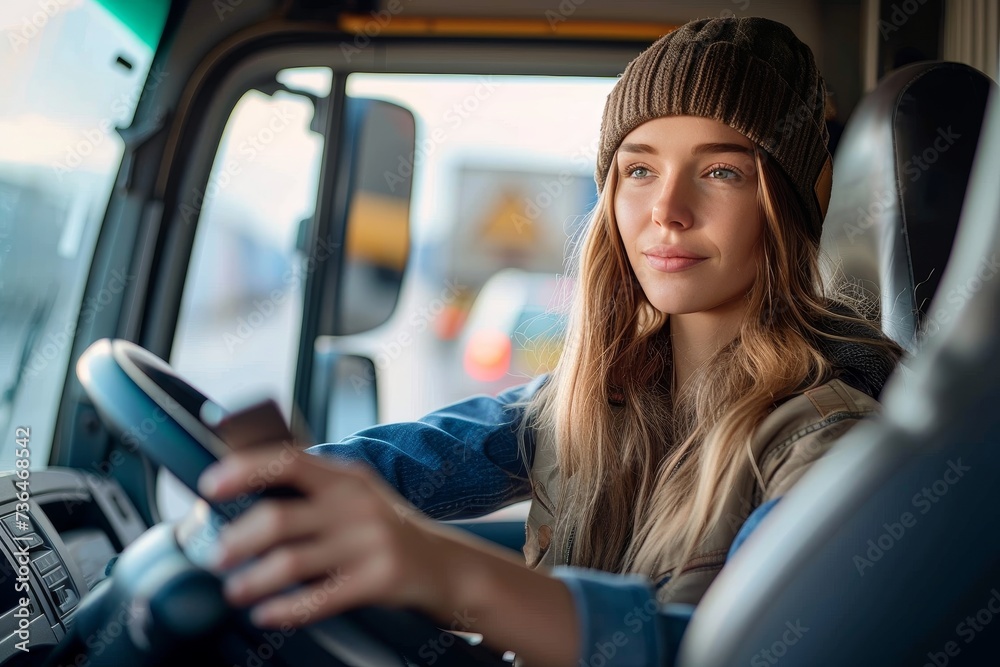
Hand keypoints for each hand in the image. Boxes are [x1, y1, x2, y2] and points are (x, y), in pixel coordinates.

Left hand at [197, 446, 455, 627]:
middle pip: (279, 518)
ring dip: (253, 580)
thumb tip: (242, 492)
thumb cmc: (386, 530)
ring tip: (234, 591)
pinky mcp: (379, 579)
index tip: (211, 485)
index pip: (288, 460)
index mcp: (346, 477)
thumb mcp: (356, 496)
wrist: (447, 565)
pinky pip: (319, 598)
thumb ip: (312, 489)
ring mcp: (369, 542)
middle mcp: (356, 504)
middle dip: (237, 540)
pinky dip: (285, 610)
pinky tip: (266, 614)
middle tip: (216, 557)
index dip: (245, 469)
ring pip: (291, 562)